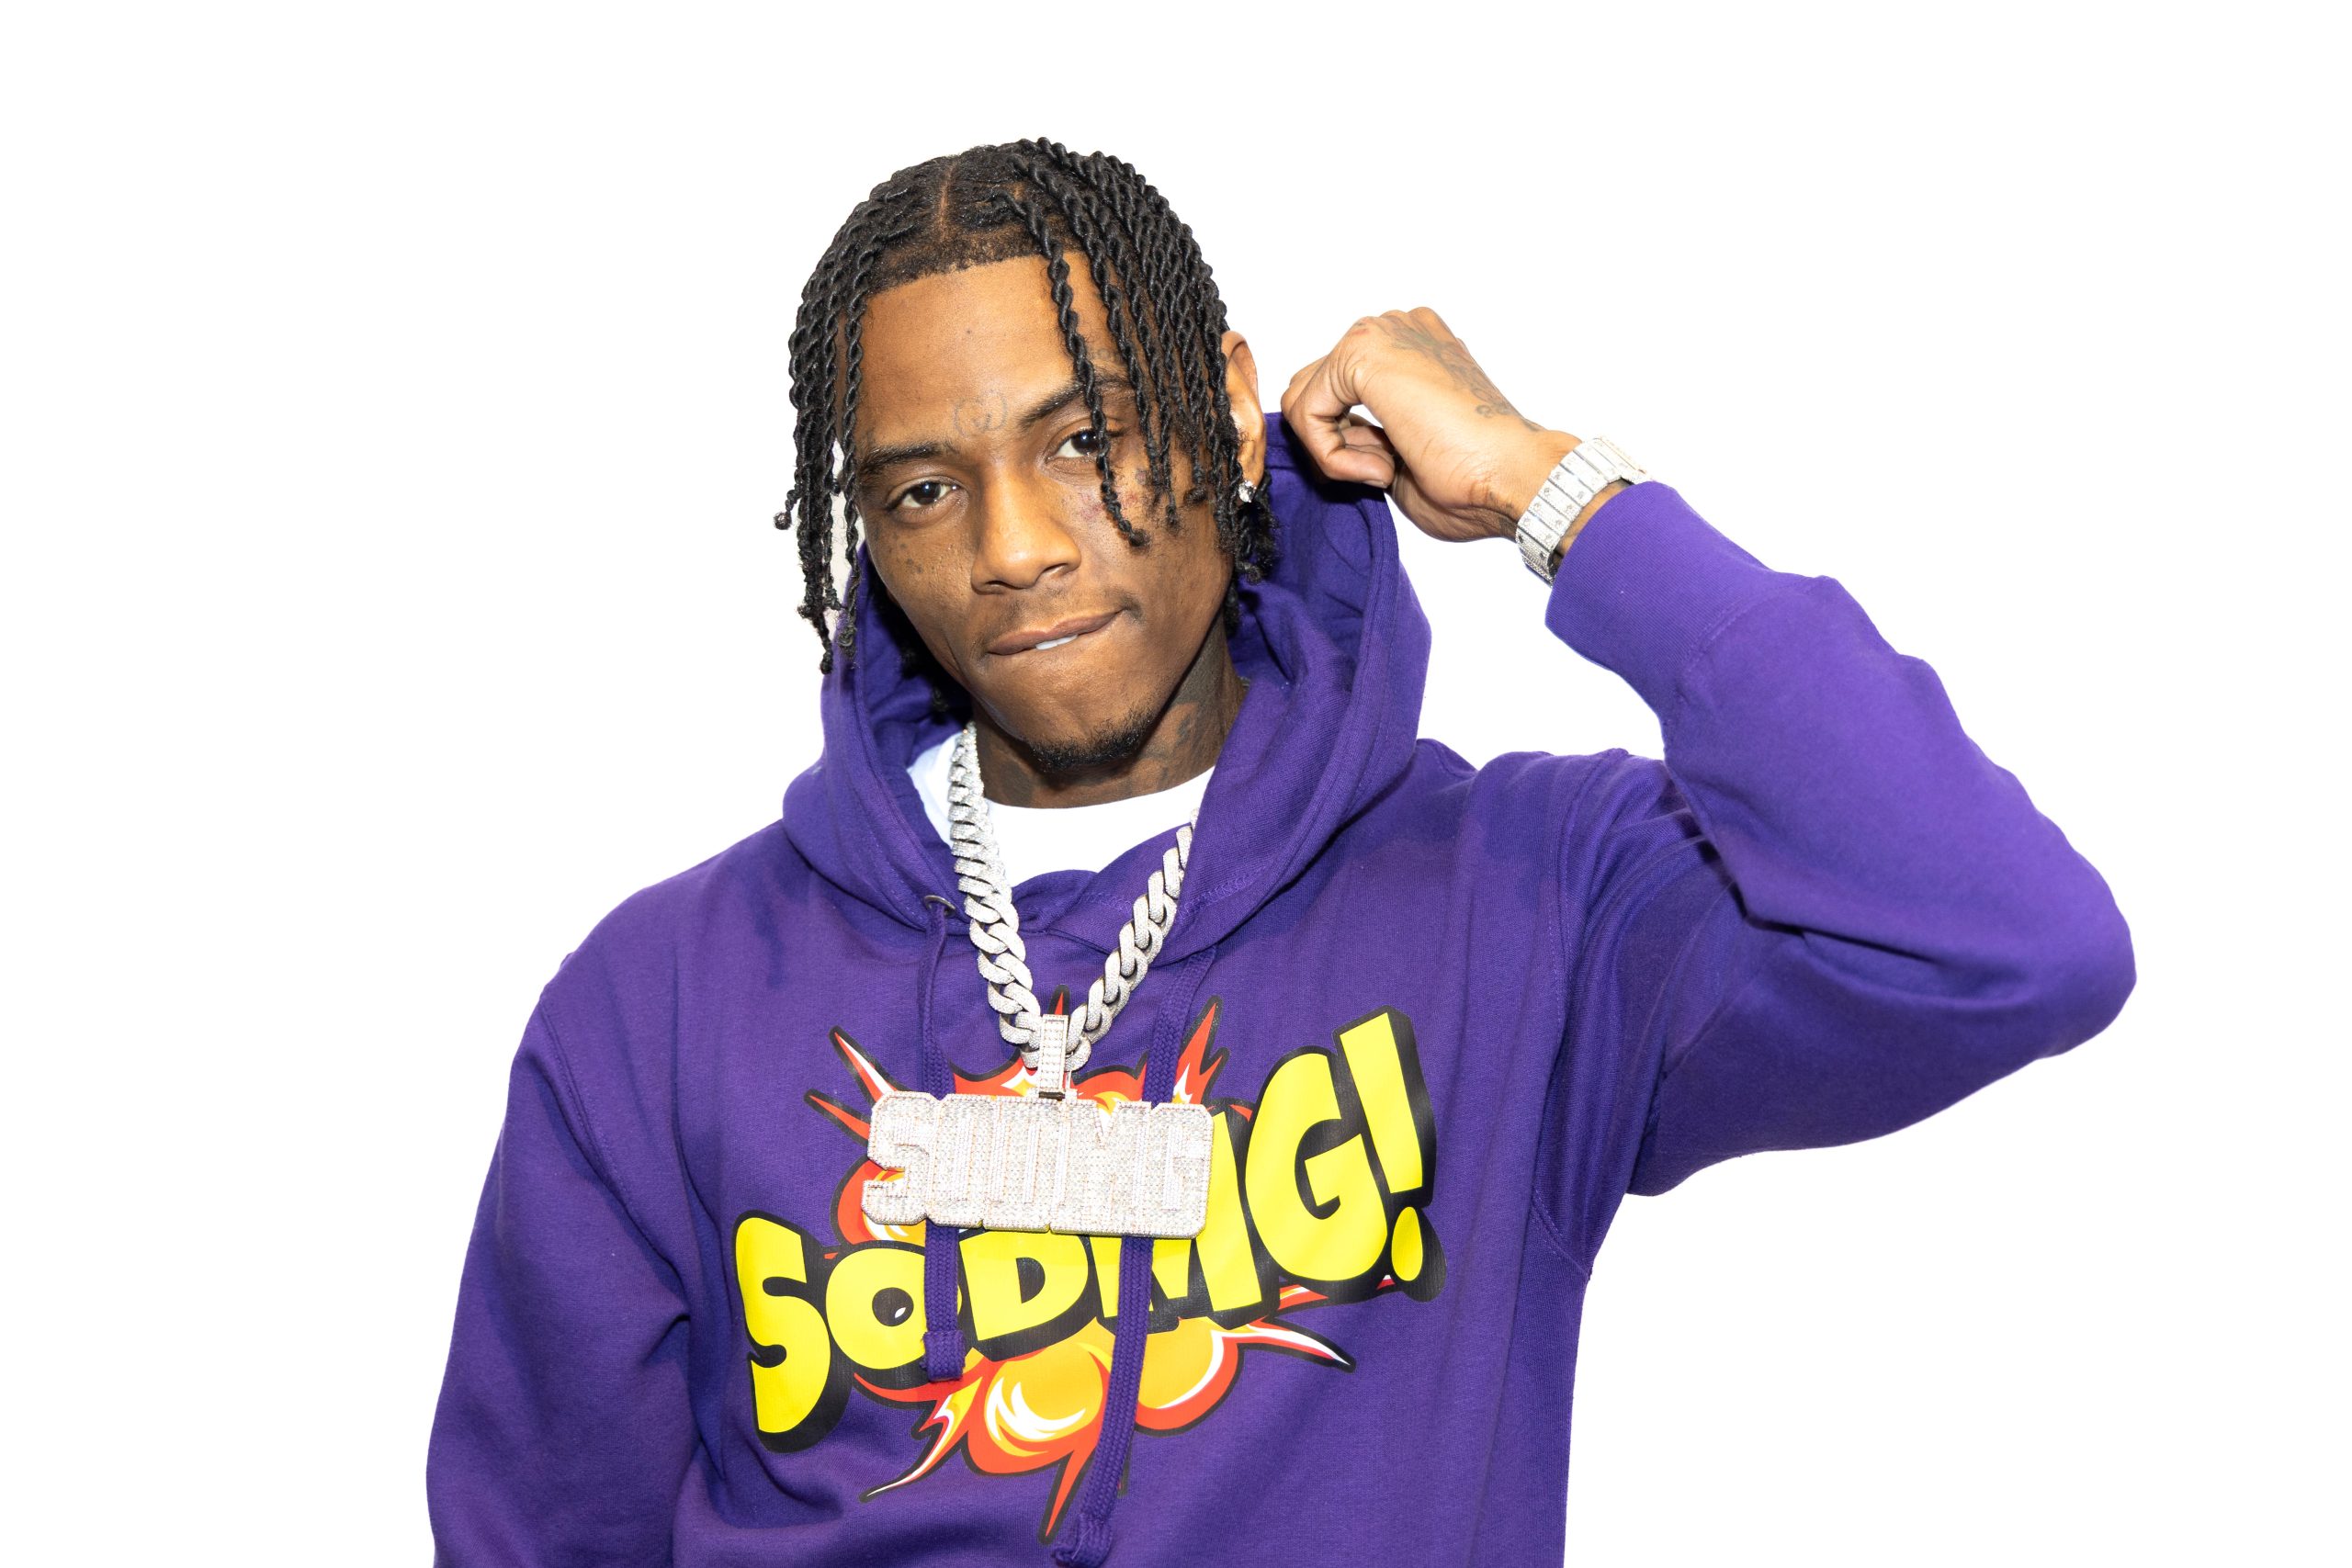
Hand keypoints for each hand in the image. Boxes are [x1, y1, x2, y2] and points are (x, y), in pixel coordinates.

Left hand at [1279, 308, 1620, 552]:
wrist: (1513, 476)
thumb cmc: (1475, 478)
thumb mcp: (1401, 456)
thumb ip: (1365, 436)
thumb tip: (1334, 435)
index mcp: (1413, 347)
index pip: (1337, 390)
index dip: (1344, 445)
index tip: (1386, 473)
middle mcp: (1397, 329)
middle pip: (1314, 388)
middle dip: (1333, 443)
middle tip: (1380, 474)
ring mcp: (1381, 333)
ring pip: (1305, 399)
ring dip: (1332, 451)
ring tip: (1384, 471)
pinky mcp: (1362, 351)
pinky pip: (1307, 410)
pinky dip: (1329, 454)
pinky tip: (1379, 469)